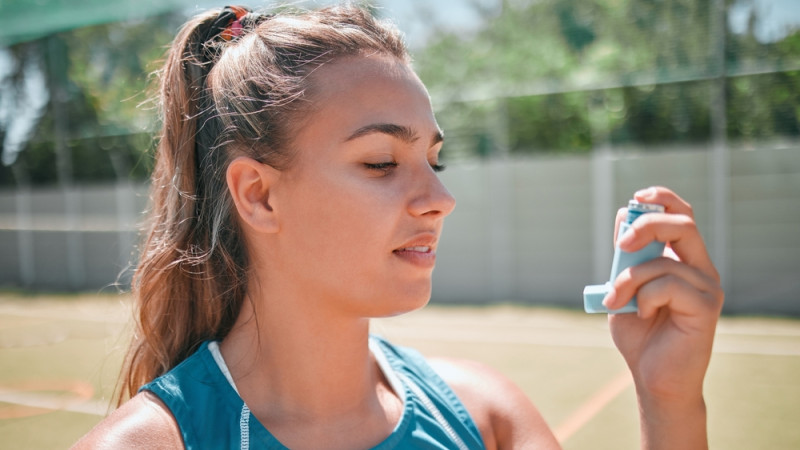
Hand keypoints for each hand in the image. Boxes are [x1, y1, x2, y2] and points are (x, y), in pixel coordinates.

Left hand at [602, 186, 723, 447]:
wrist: (652, 377)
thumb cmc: (639, 334)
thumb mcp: (623, 287)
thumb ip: (625, 257)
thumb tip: (624, 217)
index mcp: (683, 259)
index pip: (682, 214)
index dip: (663, 199)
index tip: (637, 197)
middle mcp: (701, 269)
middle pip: (683, 224)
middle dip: (648, 225)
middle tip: (622, 245)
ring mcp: (707, 287)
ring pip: (664, 261)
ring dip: (629, 279)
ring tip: (616, 301)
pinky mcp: (707, 306)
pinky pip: (668, 285)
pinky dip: (645, 297)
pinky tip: (644, 314)